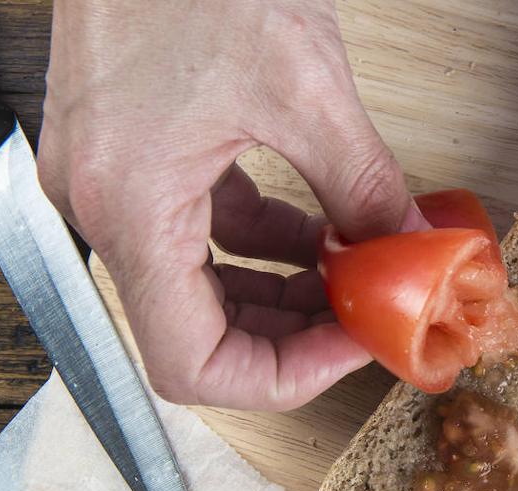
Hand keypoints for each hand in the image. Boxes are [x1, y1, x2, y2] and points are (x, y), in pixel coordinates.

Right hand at [38, 0, 427, 409]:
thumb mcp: (305, 87)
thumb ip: (363, 183)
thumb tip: (410, 244)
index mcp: (132, 208)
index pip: (194, 363)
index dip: (284, 376)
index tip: (355, 347)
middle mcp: (107, 207)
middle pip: (199, 331)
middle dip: (295, 335)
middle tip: (370, 320)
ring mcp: (116, 182)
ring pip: (203, 285)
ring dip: (284, 292)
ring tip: (359, 280)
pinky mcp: (138, 155)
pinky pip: (203, 229)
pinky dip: (267, 242)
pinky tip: (324, 230)